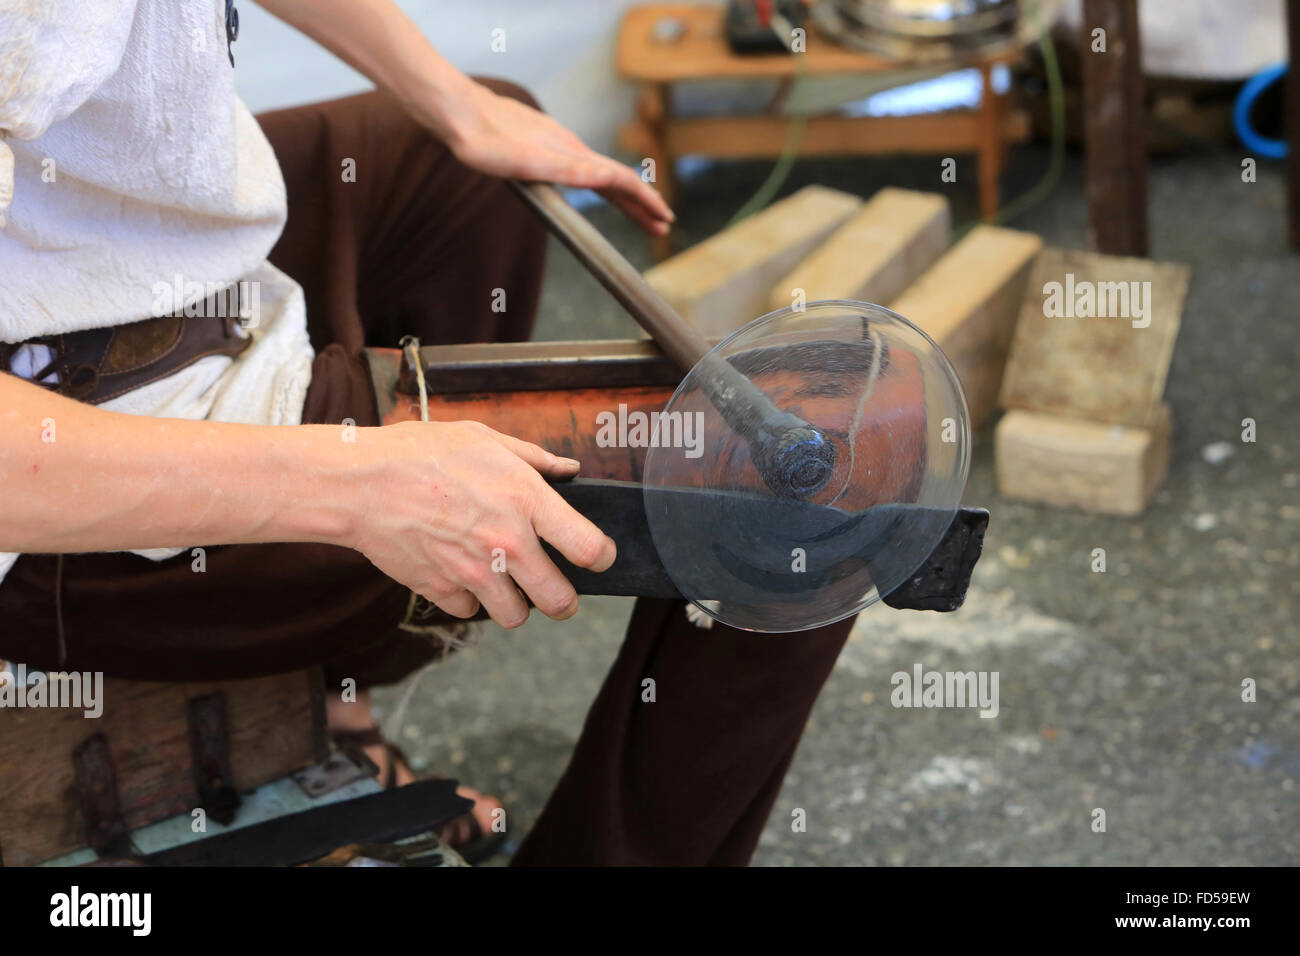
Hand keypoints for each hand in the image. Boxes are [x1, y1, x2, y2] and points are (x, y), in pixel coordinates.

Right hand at [348, 420, 615, 627]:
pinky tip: (461, 575)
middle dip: (564, 600)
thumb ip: (533, 457)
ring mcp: (474, 572)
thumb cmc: (421, 453)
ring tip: (505, 584)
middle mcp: (507, 543)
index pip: (589, 548)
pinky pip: (469, 612)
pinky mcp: (442, 590)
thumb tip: (568, 470)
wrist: (360, 483)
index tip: (599, 557)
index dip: (603, 557)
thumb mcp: (484, 438)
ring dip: (515, 604)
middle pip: (560, 601)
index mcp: (526, 501)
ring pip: (516, 616)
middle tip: (558, 591)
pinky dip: (469, 600)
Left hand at [439, 80, 674, 236]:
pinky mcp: (544, 146)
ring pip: (602, 175)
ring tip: (639, 214)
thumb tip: (609, 178)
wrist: (459, 113)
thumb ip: (568, 171)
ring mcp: (558, 147)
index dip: (645, 202)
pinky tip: (597, 188)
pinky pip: (585, 170)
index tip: (664, 220)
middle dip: (642, 205)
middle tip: (661, 227)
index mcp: (572, 156)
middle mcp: (571, 149)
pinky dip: (603, 186)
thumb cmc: (486, 142)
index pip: (622, 180)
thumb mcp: (527, 163)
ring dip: (625, 198)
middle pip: (617, 181)